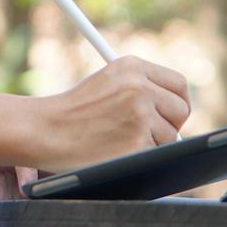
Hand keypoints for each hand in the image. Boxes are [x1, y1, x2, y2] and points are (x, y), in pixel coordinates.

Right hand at [36, 55, 190, 171]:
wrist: (44, 130)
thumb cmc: (73, 110)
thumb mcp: (107, 81)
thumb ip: (140, 86)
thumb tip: (175, 106)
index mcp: (133, 66)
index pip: (179, 84)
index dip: (178, 102)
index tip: (171, 115)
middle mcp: (140, 87)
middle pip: (181, 110)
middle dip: (170, 125)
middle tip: (151, 134)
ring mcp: (140, 115)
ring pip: (170, 137)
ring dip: (152, 144)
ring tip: (120, 142)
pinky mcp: (137, 143)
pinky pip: (155, 155)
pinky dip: (141, 159)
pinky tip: (117, 152)